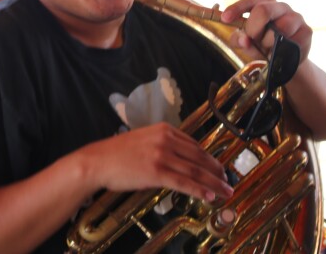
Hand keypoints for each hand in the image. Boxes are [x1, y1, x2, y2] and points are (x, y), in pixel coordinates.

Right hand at [77, 122, 233, 201]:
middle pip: (199, 157)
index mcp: (164, 129)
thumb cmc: (117, 153)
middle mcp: (166, 140)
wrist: (98, 161)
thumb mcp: (144, 140)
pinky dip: (199, 190)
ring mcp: (162, 155)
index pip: (195, 144)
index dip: (209, 158)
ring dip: (213, 182)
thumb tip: (180, 160)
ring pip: (195, 170)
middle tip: (227, 181)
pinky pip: (183, 182)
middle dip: (216, 170)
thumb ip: (163, 145)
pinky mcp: (156, 172)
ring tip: (225, 191)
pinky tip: (209, 195)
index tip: (218, 167)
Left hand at [220, 0, 311, 62]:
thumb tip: (244, 40)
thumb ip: (240, 39)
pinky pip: (293, 40)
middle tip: (252, 40)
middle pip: (263, 10)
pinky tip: (280, 52)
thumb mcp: (247, 42)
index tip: (225, 18)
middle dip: (253, 28)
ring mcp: (295, 17)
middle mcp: (279, 6)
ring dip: (269, 42)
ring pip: (280, 27)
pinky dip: (283, 50)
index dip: (236, 9)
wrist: (285, 59)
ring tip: (268, 48)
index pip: (248, 2)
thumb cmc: (263, 45)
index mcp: (263, 3)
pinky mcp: (307, 30)